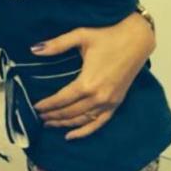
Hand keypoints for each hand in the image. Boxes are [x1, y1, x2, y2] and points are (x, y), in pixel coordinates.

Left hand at [32, 12, 154, 138]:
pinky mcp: (117, 103)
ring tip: (49, 124)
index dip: (47, 105)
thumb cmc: (109, 35)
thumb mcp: (80, 35)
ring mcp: (109, 102)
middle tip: (39, 117)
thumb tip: (33, 49)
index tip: (35, 107)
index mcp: (87, 83)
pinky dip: (85, 131)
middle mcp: (98, 97)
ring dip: (64, 124)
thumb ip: (56, 44)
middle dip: (52, 116)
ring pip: (82, 120)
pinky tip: (71, 135)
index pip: (61, 100)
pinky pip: (99, 123)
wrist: (137, 39)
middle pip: (69, 112)